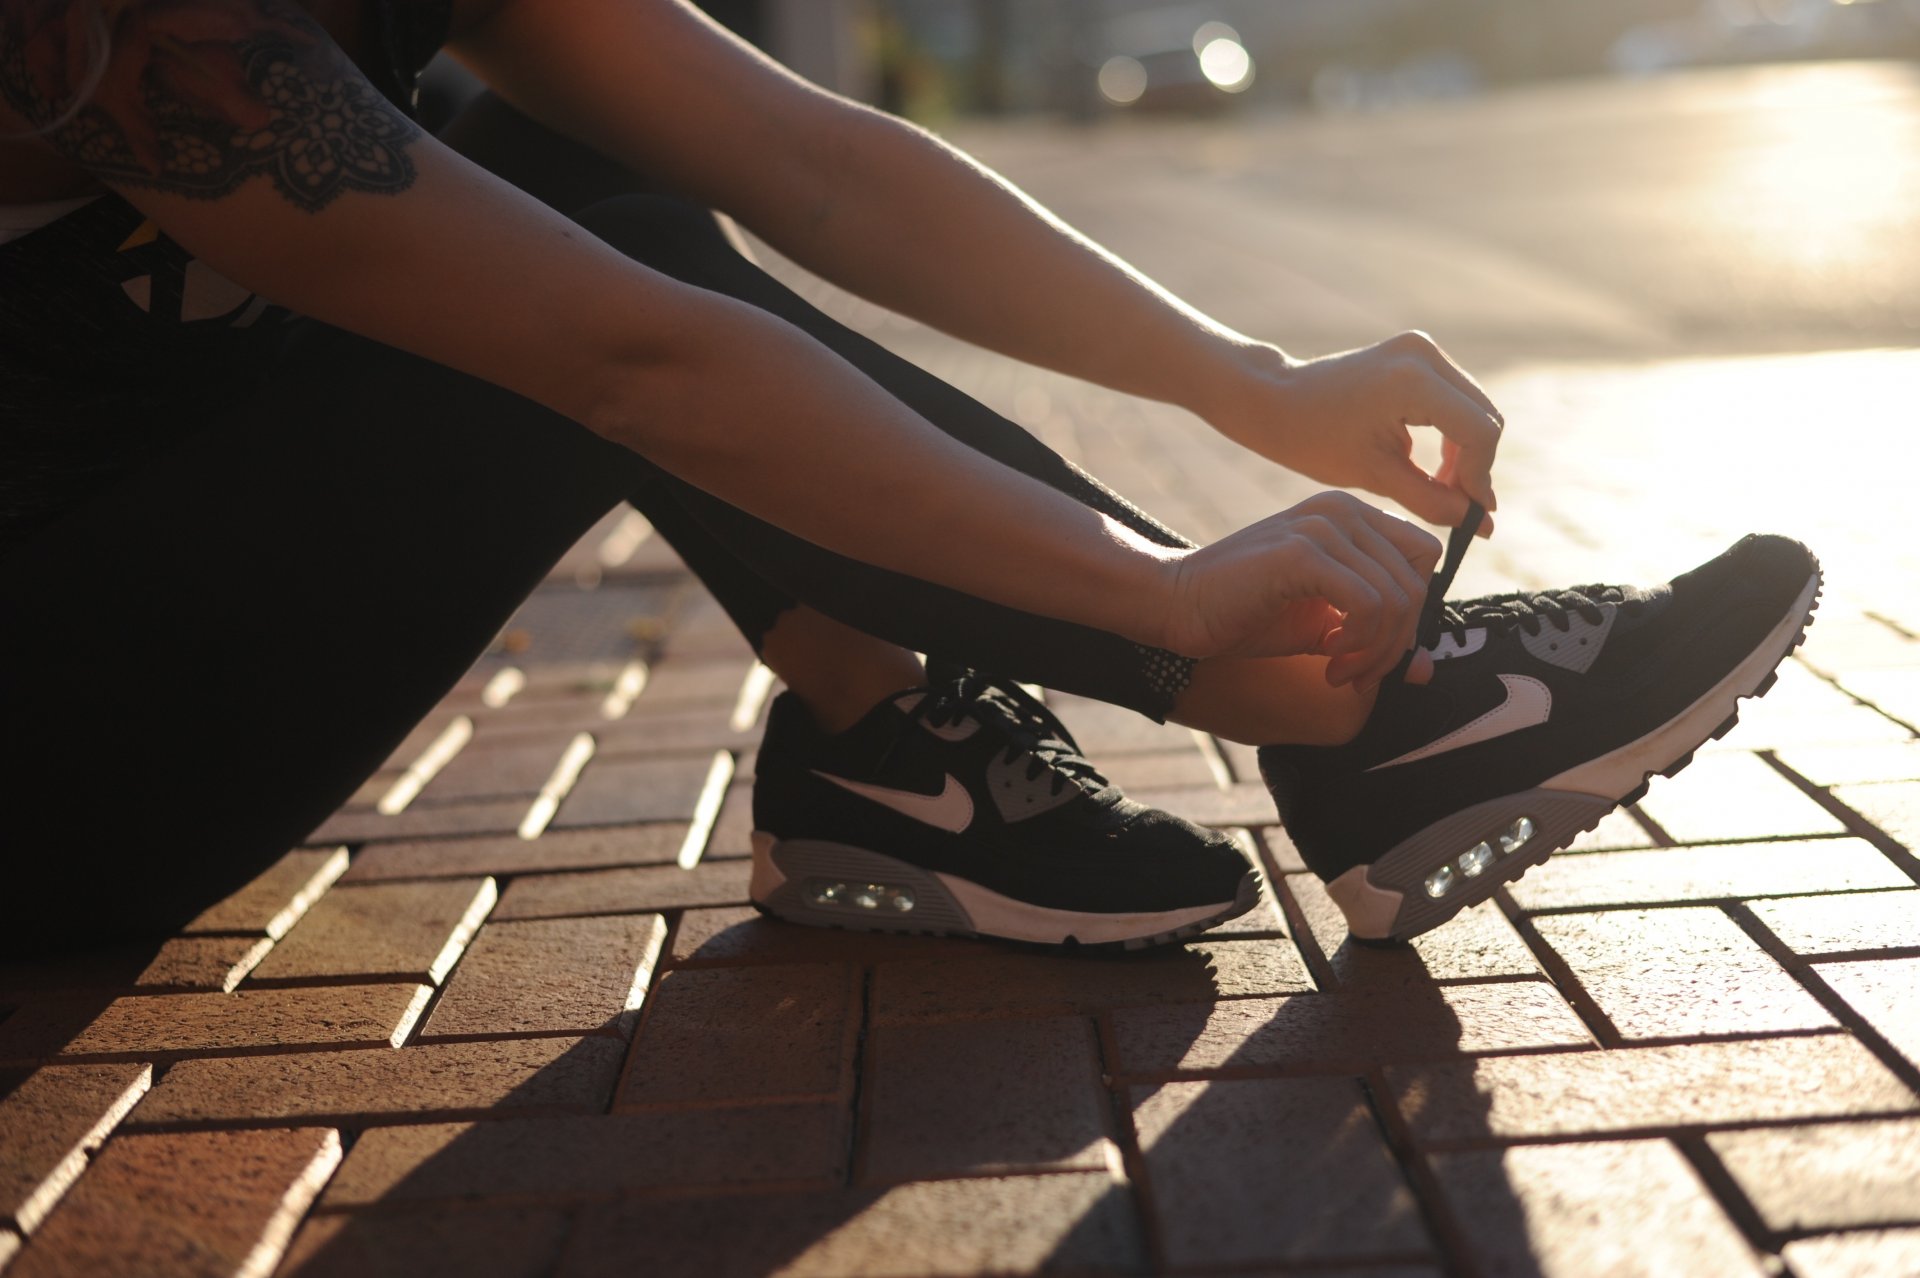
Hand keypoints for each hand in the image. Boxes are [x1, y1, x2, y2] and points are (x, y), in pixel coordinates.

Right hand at [1159, 491, 1441, 688]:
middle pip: (1416, 583)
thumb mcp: (1323, 625)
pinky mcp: (1303, 553)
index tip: (1369, 650)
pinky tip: (1326, 655)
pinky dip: (1358, 643)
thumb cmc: (1245, 612)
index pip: (1423, 558)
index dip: (1410, 613)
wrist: (1177, 603)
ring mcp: (1323, 526)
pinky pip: (1370, 604)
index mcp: (1350, 515)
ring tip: (1338, 670)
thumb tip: (1428, 669)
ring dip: (1374, 651)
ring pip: (1397, 598)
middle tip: (1354, 673)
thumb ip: (1375, 637)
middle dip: (1394, 643)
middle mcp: (1342, 509)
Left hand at [1205, 333, 1502, 534]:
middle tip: (1458, 507)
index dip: (1480, 478)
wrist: (1275, 400)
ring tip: (1442, 490)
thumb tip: (1483, 527)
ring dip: (1466, 453)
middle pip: (1484, 418)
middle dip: (1475, 466)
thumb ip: (1433, 501)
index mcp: (1412, 380)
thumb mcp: (1375, 476)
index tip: (1472, 516)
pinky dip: (1452, 435)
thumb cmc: (1314, 439)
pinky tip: (1433, 468)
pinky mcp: (1416, 355)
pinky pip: (1455, 399)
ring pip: (1474, 409)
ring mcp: (1421, 349)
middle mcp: (1423, 354)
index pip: (1478, 432)